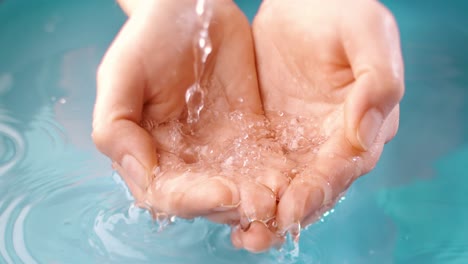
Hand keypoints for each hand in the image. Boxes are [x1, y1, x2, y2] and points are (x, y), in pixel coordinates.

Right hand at [92, 0, 288, 251]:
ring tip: (278, 200)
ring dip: (256, 201)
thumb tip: (140, 172)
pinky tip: (289, 182)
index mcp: (149, 152)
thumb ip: (115, 126)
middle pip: (206, 200)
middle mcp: (183, 159)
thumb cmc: (149, 37)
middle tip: (260, 204)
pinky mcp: (248, 135)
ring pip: (237, 190)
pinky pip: (262, 165)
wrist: (191, 8)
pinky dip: (276, 179)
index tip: (223, 193)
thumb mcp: (120, 74)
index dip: (193, 201)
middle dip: (232, 206)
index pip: (167, 194)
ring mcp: (218, 150)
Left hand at [249, 0, 403, 240]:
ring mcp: (299, 139)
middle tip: (260, 232)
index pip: (343, 166)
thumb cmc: (342, 12)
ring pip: (285, 183)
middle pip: (314, 186)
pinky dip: (248, 185)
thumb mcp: (367, 35)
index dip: (320, 189)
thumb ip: (377, 83)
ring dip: (266, 208)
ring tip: (243, 231)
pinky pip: (259, 164)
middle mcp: (332, 140)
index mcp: (363, 123)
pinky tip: (228, 201)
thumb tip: (363, 135)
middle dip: (289, 211)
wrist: (303, 1)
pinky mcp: (270, 133)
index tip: (294, 207)